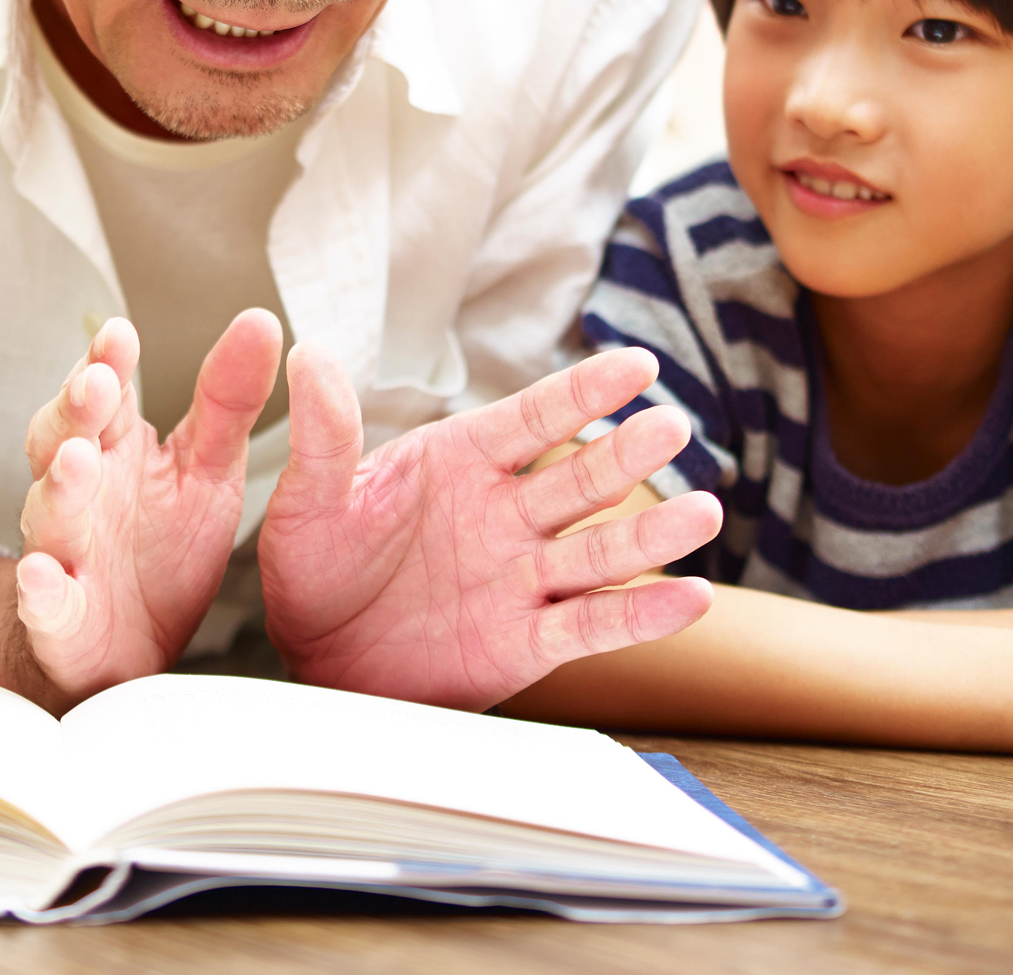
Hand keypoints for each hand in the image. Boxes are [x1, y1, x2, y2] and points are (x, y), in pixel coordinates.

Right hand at [14, 310, 281, 702]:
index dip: (105, 363)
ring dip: (58, 486)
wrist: (130, 644)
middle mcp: (80, 491)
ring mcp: (64, 551)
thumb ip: (229, 399)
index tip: (119, 335)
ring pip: (50, 512)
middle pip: (63, 439)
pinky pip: (44, 602)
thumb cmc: (162, 548)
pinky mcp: (60, 617)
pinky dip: (39, 590)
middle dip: (76, 411)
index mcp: (115, 448)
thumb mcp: (209, 467)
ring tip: (76, 461)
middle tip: (99, 385)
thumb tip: (259, 322)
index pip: (103, 393)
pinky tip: (41, 576)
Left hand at [259, 345, 722, 709]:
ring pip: (598, 552)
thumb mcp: (310, 496)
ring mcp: (521, 578)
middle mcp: (503, 514)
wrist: (311, 655)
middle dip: (625, 455)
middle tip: (672, 429)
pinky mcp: (525, 642)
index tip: (637, 364)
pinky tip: (689, 599)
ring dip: (650, 535)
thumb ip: (325, 432)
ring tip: (702, 513)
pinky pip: (589, 627)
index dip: (584, 393)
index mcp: (460, 462)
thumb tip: (310, 356)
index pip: (533, 419)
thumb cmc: (313, 565)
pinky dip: (640, 616)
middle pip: (579, 480)